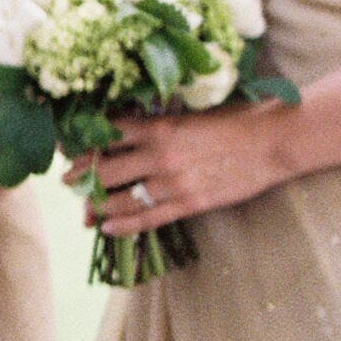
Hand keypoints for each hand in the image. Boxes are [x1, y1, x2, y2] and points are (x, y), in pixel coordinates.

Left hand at [84, 100, 300, 234]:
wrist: (273, 140)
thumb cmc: (234, 120)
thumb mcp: (188, 113)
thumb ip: (155, 125)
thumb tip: (122, 133)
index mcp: (157, 127)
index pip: (104, 137)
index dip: (81, 146)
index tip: (67, 152)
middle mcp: (158, 155)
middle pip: (103, 171)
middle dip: (80, 179)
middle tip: (67, 182)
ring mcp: (172, 182)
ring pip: (120, 199)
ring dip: (96, 206)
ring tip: (85, 209)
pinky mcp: (189, 203)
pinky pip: (147, 219)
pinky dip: (122, 225)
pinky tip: (107, 228)